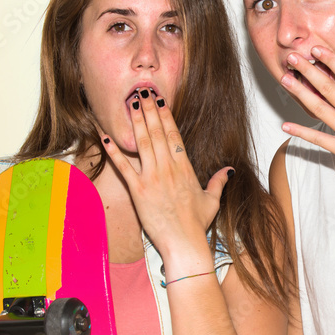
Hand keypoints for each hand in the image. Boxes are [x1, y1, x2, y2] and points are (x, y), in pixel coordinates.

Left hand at [101, 90, 231, 264]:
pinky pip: (124, 167)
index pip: (173, 134)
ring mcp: (152, 178)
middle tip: (140, 91)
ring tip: (128, 103)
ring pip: (143, 143)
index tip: (159, 100)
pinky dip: (114, 151)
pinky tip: (105, 137)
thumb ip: (218, 182)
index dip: (165, 115)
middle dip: (148, 110)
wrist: (184, 243)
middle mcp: (168, 168)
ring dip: (135, 122)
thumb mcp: (211, 200)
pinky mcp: (138, 191)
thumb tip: (228, 170)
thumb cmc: (197, 224)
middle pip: (157, 132)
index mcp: (184, 168)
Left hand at [279, 46, 334, 203]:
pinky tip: (285, 125)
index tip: (317, 49)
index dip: (332, 61)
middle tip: (292, 57)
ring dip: (300, 94)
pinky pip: (317, 139)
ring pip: (319, 109)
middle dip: (309, 71)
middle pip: (328, 89)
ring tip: (284, 79)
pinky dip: (301, 132)